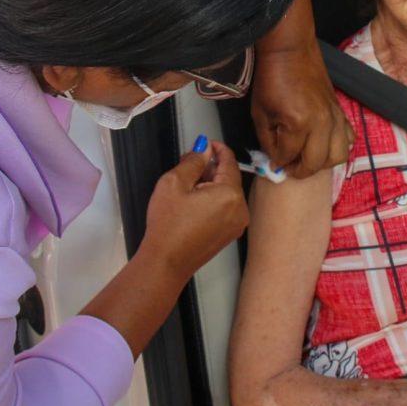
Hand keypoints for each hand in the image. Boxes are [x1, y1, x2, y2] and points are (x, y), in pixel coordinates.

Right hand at [139, 141, 247, 280]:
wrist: (166, 262)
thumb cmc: (168, 226)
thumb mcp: (174, 182)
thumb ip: (193, 161)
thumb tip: (204, 150)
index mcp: (230, 194)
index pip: (229, 162)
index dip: (218, 149)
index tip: (208, 144)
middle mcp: (240, 210)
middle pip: (229, 178)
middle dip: (212, 167)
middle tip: (192, 162)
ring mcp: (236, 224)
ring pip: (227, 193)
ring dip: (212, 184)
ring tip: (189, 183)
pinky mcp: (229, 234)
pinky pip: (226, 208)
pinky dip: (214, 199)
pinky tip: (195, 200)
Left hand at [251, 41, 353, 178]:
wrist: (290, 50)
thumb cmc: (272, 78)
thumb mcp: (260, 112)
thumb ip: (267, 140)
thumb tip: (276, 158)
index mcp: (298, 123)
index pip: (288, 156)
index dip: (278, 161)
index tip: (273, 159)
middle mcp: (321, 123)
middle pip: (316, 162)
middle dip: (300, 169)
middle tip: (289, 166)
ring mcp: (334, 117)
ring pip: (338, 156)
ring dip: (321, 163)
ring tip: (307, 158)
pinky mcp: (340, 112)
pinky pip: (348, 138)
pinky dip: (337, 147)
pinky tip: (323, 145)